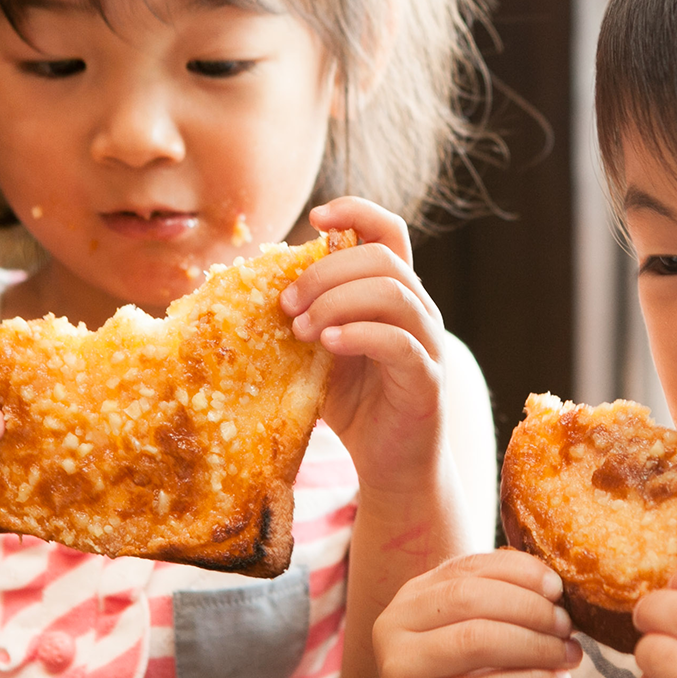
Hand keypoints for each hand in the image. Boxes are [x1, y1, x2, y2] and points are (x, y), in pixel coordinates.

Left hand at [282, 197, 446, 498]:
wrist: (392, 466)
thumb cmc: (355, 406)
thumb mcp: (320, 352)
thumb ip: (305, 317)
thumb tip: (248, 290)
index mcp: (394, 294)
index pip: (389, 231)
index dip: (356, 211)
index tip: (315, 218)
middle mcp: (418, 310)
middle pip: (382, 258)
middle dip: (326, 272)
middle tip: (286, 304)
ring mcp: (428, 343)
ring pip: (394, 293)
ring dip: (338, 301)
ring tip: (302, 329)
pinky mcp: (427, 379)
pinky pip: (399, 342)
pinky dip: (359, 335)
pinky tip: (328, 345)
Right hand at [374, 550, 583, 677]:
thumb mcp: (484, 643)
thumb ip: (507, 610)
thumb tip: (562, 591)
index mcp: (411, 599)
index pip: (468, 567)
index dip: (519, 572)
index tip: (558, 588)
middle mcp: (393, 626)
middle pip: (471, 598)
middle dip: (530, 608)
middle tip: (568, 626)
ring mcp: (397, 670)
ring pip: (477, 640)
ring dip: (536, 645)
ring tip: (569, 656)